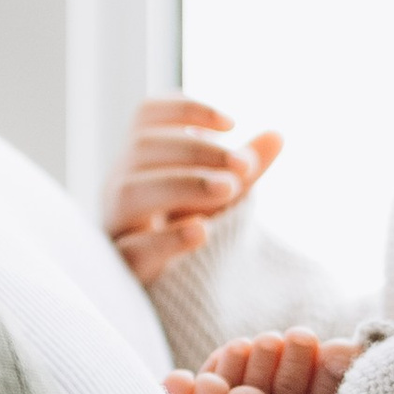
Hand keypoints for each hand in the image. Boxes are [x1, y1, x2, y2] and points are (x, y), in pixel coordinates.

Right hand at [106, 94, 279, 287]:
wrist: (168, 284)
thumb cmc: (187, 225)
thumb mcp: (220, 195)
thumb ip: (245, 169)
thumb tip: (278, 135)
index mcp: (141, 158)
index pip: (147, 115)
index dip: (185, 109)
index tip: (232, 124)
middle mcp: (121, 182)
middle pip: (142, 147)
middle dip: (197, 151)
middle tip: (243, 166)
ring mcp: (116, 223)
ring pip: (131, 192)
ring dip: (183, 184)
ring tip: (229, 189)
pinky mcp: (122, 265)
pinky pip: (132, 248)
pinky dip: (166, 239)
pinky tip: (201, 231)